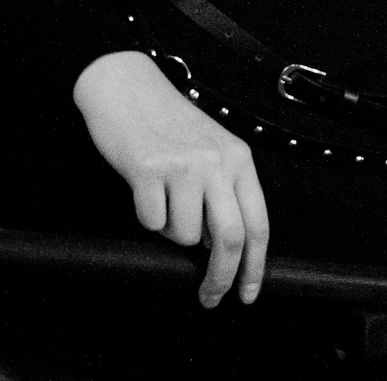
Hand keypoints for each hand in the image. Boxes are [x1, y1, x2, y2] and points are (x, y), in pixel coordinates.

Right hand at [72, 50, 268, 307]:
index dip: (255, 266)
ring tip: (163, 199)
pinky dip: (147, 217)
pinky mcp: (148, 171)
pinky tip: (145, 188)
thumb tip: (220, 246)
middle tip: (209, 297)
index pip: (258, 223)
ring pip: (184, 236)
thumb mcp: (211, 150)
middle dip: (220, 277)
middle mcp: (217, 162)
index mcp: (239, 159)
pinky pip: (151, 222)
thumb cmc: (169, 123)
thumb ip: (224, 192)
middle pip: (229, 239)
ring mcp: (183, 166)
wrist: (128, 88)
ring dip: (171, 233)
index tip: (248, 294)